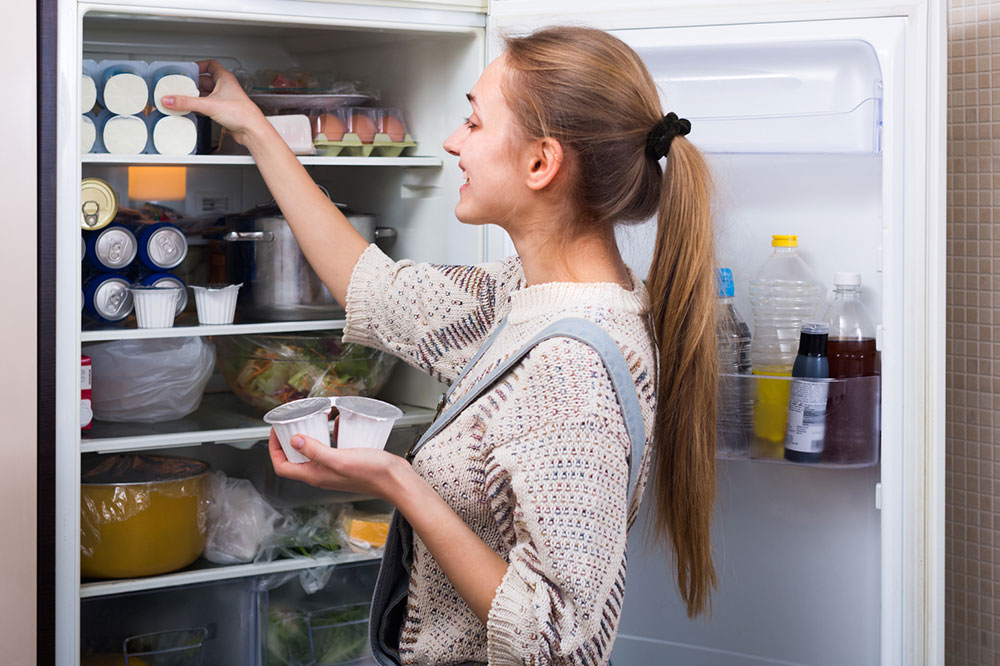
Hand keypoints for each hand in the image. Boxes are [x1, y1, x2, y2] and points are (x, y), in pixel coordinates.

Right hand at [161, 60, 269, 147]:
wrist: (252, 130)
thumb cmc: (242, 114)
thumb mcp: (209, 105)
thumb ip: (187, 102)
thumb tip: (170, 100)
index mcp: (225, 79)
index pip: (210, 65)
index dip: (199, 65)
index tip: (187, 69)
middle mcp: (226, 87)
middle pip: (205, 81)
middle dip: (193, 83)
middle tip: (181, 86)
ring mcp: (225, 100)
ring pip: (206, 94)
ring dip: (195, 96)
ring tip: (183, 98)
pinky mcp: (224, 111)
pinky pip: (208, 106)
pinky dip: (199, 107)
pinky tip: (192, 110)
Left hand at [268, 419, 411, 501]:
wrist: (395, 480)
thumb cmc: (371, 474)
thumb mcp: (339, 459)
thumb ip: (315, 451)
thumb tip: (293, 440)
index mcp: (315, 475)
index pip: (282, 466)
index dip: (274, 449)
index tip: (276, 432)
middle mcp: (321, 474)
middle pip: (295, 458)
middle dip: (290, 440)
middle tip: (293, 422)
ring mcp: (333, 469)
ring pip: (313, 452)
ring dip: (310, 436)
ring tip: (313, 419)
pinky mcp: (346, 462)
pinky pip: (330, 448)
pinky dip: (330, 436)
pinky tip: (337, 424)